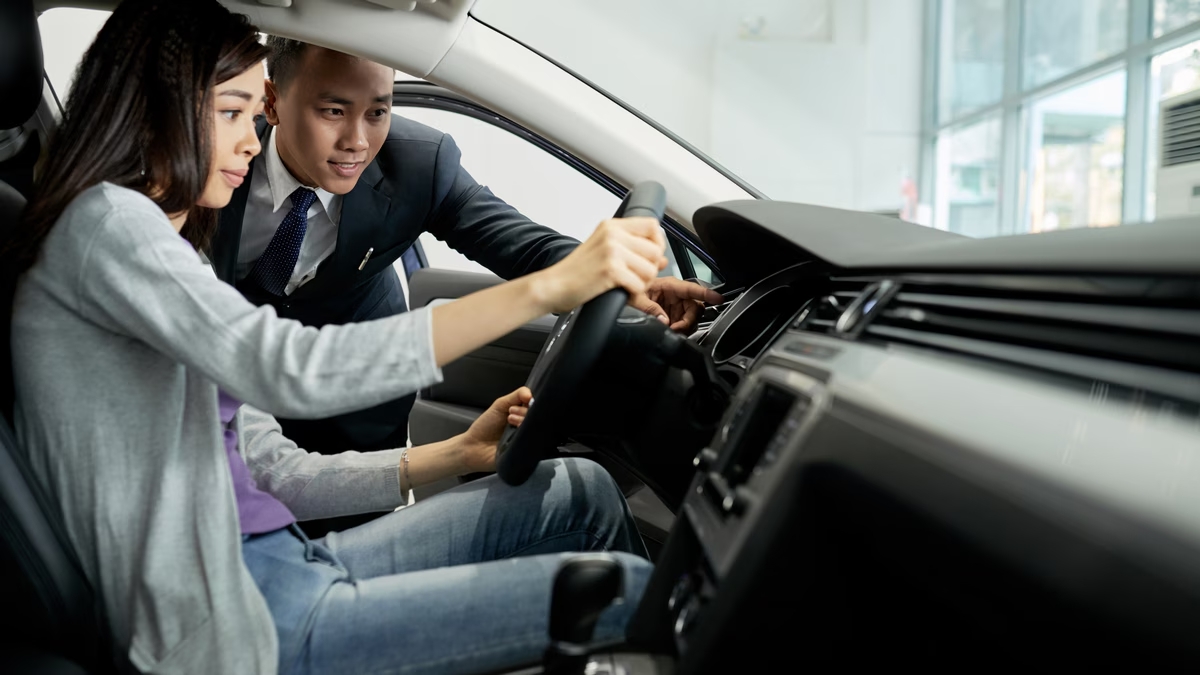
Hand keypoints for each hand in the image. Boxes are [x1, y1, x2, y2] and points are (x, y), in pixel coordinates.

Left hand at [459, 386, 532, 473]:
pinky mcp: (528, 451)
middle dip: (525, 411)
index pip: (537, 405)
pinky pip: (535, 442)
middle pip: (538, 415)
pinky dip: (526, 435)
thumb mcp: (500, 405)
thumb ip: (516, 396)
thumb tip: (530, 394)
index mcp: (524, 414)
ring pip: (537, 427)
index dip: (531, 401)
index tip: (523, 401)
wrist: (475, 447)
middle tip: (511, 413)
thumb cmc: (486, 426)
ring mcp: (529, 438)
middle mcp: (528, 426)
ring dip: (523, 420)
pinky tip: (515, 434)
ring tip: (510, 421)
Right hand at [536, 217, 666, 313]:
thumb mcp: (603, 251)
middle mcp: (612, 234)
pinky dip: (634, 293)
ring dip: (644, 283)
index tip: (650, 257)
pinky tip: (622, 292)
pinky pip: (639, 284)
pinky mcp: (610, 270)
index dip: (657, 244)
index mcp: (611, 226)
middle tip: (637, 277)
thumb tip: (662, 259)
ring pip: (650, 269)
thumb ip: (632, 250)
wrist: (552, 286)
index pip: (652, 226)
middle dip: (651, 269)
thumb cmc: (575, 272)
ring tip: (628, 285)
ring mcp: (611, 251)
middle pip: (656, 250)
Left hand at [631, 277, 723, 332]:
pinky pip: (684, 324)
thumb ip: (651, 309)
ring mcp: (675, 305)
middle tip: (677, 329)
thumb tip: (665, 321)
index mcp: (669, 285)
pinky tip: (670, 330)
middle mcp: (675, 294)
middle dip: (689, 321)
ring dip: (684, 328)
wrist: (621, 297)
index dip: (707, 294)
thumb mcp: (635, 299)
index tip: (719, 299)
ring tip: (670, 330)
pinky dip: (679, 330)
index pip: (693, 289)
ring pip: (692, 318)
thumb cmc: (628, 291)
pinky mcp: (673, 315)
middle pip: (696, 308)